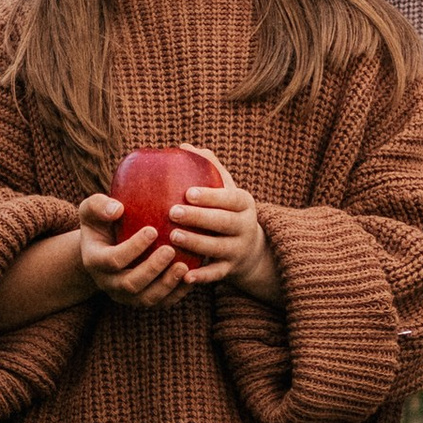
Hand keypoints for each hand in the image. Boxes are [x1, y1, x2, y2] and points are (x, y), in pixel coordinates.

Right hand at [74, 196, 195, 308]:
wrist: (103, 248)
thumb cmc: (101, 222)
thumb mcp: (92, 210)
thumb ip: (98, 206)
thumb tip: (117, 209)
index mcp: (94, 261)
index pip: (113, 260)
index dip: (133, 247)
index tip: (153, 230)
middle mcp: (108, 283)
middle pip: (130, 284)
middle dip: (152, 269)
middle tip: (171, 250)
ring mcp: (125, 295)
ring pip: (146, 299)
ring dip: (166, 284)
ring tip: (184, 266)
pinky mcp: (141, 300)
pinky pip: (160, 303)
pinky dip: (177, 293)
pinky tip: (191, 276)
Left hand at [163, 145, 283, 303]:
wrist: (250, 248)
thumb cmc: (228, 210)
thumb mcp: (226, 188)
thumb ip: (209, 167)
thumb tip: (184, 146)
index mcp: (244, 203)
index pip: (229, 198)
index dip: (210, 196)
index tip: (188, 192)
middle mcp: (245, 226)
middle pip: (223, 222)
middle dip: (198, 218)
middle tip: (172, 212)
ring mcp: (238, 249)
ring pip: (218, 248)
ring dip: (196, 243)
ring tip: (172, 237)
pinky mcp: (231, 270)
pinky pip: (216, 274)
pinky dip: (202, 276)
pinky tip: (183, 275)